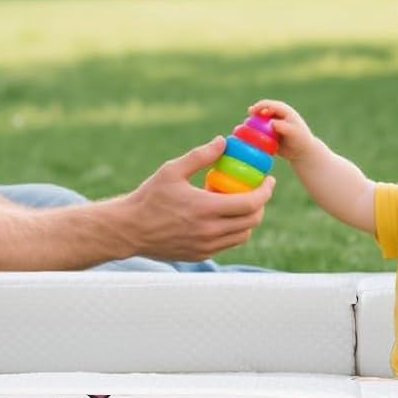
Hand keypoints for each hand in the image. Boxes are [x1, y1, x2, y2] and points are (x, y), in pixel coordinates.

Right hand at [123, 138, 274, 259]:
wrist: (128, 229)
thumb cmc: (149, 197)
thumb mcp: (172, 170)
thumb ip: (200, 156)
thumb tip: (223, 141)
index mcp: (205, 209)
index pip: (250, 203)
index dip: (265, 191)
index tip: (269, 180)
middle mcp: (209, 231)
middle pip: (252, 221)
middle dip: (260, 204)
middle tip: (257, 191)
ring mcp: (205, 246)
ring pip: (242, 235)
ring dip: (248, 219)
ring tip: (240, 203)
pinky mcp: (200, 255)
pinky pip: (227, 244)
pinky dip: (233, 230)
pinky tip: (222, 216)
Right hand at [247, 99, 317, 162]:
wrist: (303, 152)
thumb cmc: (301, 140)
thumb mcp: (294, 132)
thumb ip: (283, 126)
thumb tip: (271, 123)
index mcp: (284, 111)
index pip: (269, 105)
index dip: (259, 106)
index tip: (251, 111)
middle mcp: (276, 116)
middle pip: (261, 112)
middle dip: (252, 116)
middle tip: (246, 122)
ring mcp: (272, 125)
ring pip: (259, 123)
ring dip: (251, 125)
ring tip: (245, 130)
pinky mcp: (269, 135)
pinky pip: (259, 133)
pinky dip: (254, 134)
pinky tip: (248, 139)